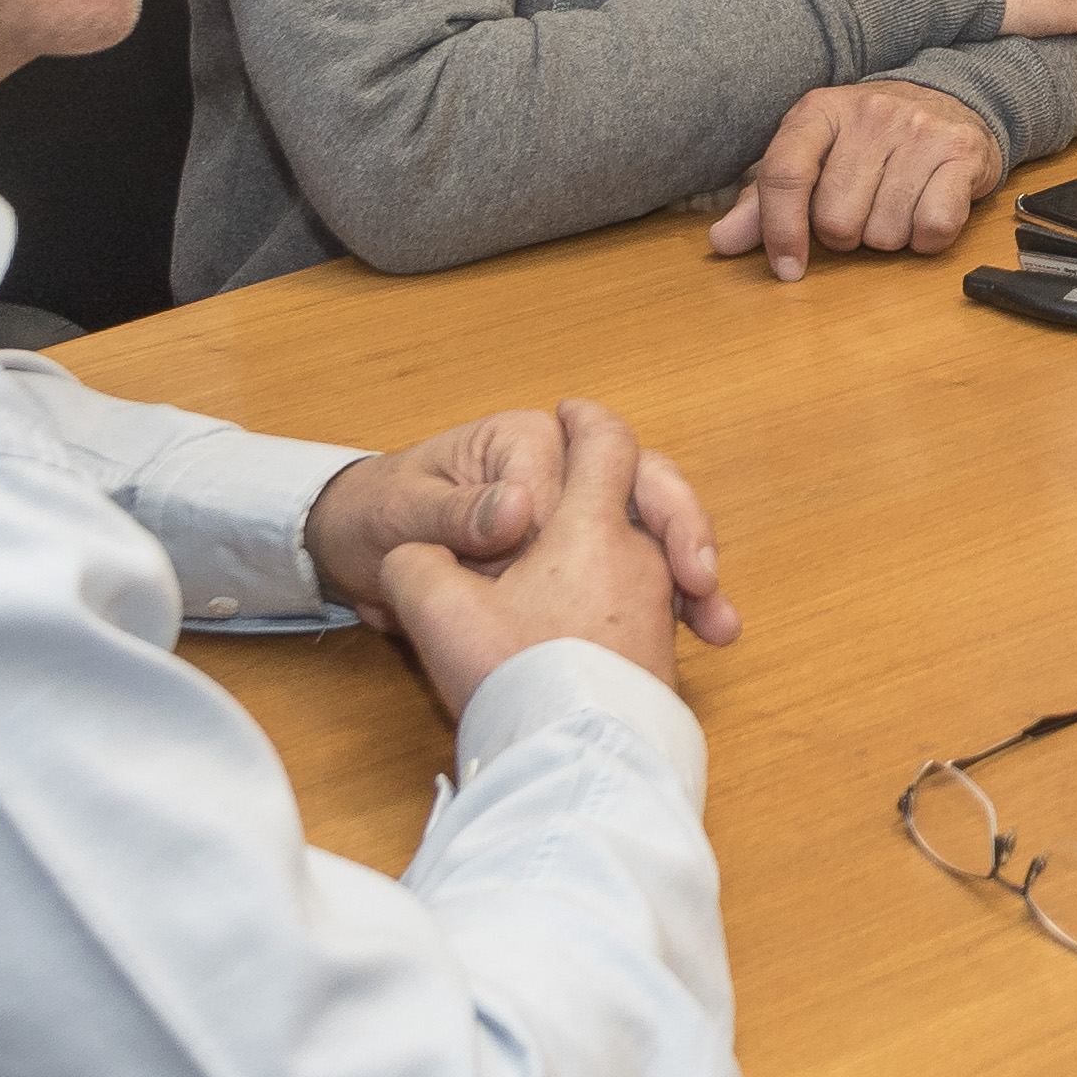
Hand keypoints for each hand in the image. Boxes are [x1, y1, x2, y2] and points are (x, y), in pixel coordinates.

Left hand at [331, 399, 737, 718]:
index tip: (600, 564)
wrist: (356, 549)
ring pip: (654, 529)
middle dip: (678, 525)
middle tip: (699, 576)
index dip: (598, 515)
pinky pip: (642, 572)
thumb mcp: (402, 513)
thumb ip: (457, 513)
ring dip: (694, 570)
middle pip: (640, 482)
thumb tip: (522, 508)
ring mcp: (576, 516)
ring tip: (719, 621)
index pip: (580, 466)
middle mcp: (558, 469)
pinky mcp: (581, 559)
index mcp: (518, 441)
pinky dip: (676, 602)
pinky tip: (705, 635)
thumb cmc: (373, 515)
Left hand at [707, 78, 1002, 279]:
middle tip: (861, 211)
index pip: (785, 174)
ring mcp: (918, 131)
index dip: (780, 230)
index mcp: (819, 111)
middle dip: (844, 235)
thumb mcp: (814, 157)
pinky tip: (925, 212)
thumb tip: (722, 243)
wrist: (950, 101)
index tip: (787, 269)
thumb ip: (764, 201)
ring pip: (884, 233)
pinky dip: (926, 239)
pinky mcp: (961, 153)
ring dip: (886, 238)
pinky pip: (933, 228)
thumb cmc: (869, 142)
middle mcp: (869, 113)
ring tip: (895, 207)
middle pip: (835, 219)